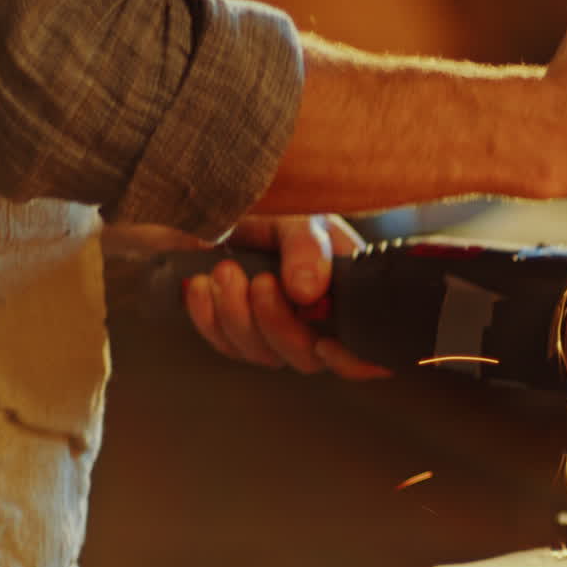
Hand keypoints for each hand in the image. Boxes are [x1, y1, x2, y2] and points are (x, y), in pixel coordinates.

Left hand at [183, 215, 389, 379]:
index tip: (323, 343)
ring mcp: (278, 332)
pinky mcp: (239, 335)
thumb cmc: (273, 208)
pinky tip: (203, 284)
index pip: (364, 346)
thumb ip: (307, 248)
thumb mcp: (297, 217)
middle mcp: (318, 321)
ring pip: (263, 354)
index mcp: (347, 292)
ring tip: (224, 269)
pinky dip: (209, 316)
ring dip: (238, 314)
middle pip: (307, 357)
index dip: (352, 361)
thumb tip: (308, 293)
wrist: (217, 206)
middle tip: (258, 280)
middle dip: (277, 323)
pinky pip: (226, 345)